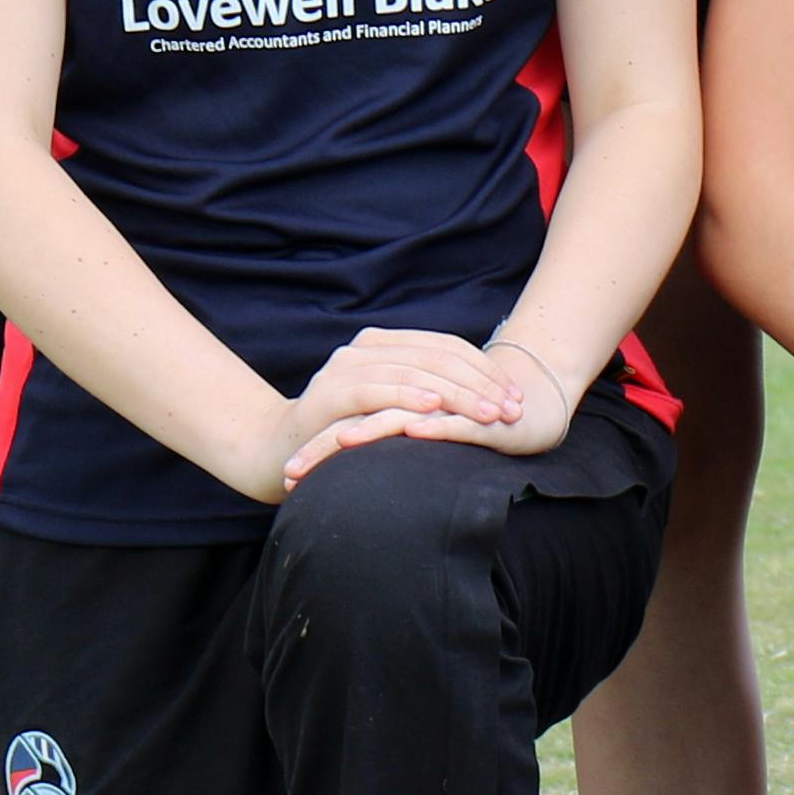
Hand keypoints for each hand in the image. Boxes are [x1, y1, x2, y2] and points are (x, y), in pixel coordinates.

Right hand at [267, 325, 539, 489]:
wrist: (277, 450)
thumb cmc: (344, 433)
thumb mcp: (391, 410)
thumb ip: (425, 395)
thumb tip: (486, 399)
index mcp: (385, 344)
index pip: (447, 347)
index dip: (485, 370)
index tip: (516, 397)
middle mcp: (365, 347)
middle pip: (436, 356)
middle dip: (479, 384)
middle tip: (511, 408)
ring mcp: (346, 366)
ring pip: (413, 371)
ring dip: (455, 394)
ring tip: (487, 413)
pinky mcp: (330, 392)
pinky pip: (376, 389)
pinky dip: (407, 397)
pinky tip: (434, 409)